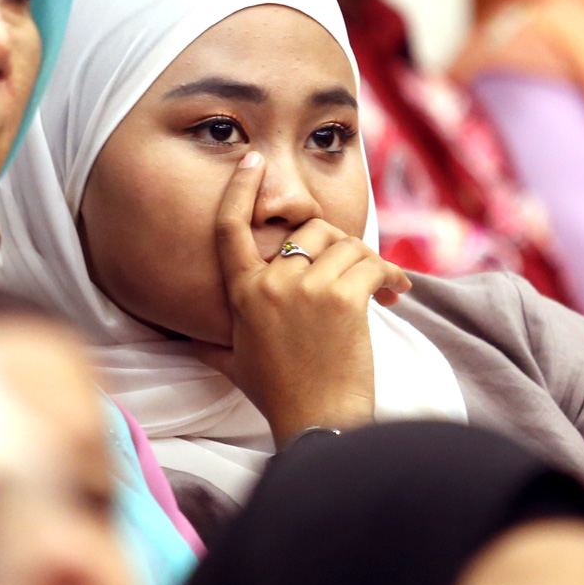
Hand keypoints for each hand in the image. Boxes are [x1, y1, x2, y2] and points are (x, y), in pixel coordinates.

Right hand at [194, 152, 410, 442]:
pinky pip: (372, 265)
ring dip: (367, 263)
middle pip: (309, 231)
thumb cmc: (280, 397)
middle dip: (338, 246)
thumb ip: (211, 345)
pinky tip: (396, 294)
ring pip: (346, 244)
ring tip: (381, 289)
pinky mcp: (343, 300)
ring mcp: (306, 290)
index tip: (252, 161)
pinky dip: (390, 276)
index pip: (230, 228)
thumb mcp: (234, 364)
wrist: (317, 423)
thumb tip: (187, 343)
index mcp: (241, 294)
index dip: (239, 189)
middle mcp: (270, 284)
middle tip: (357, 273)